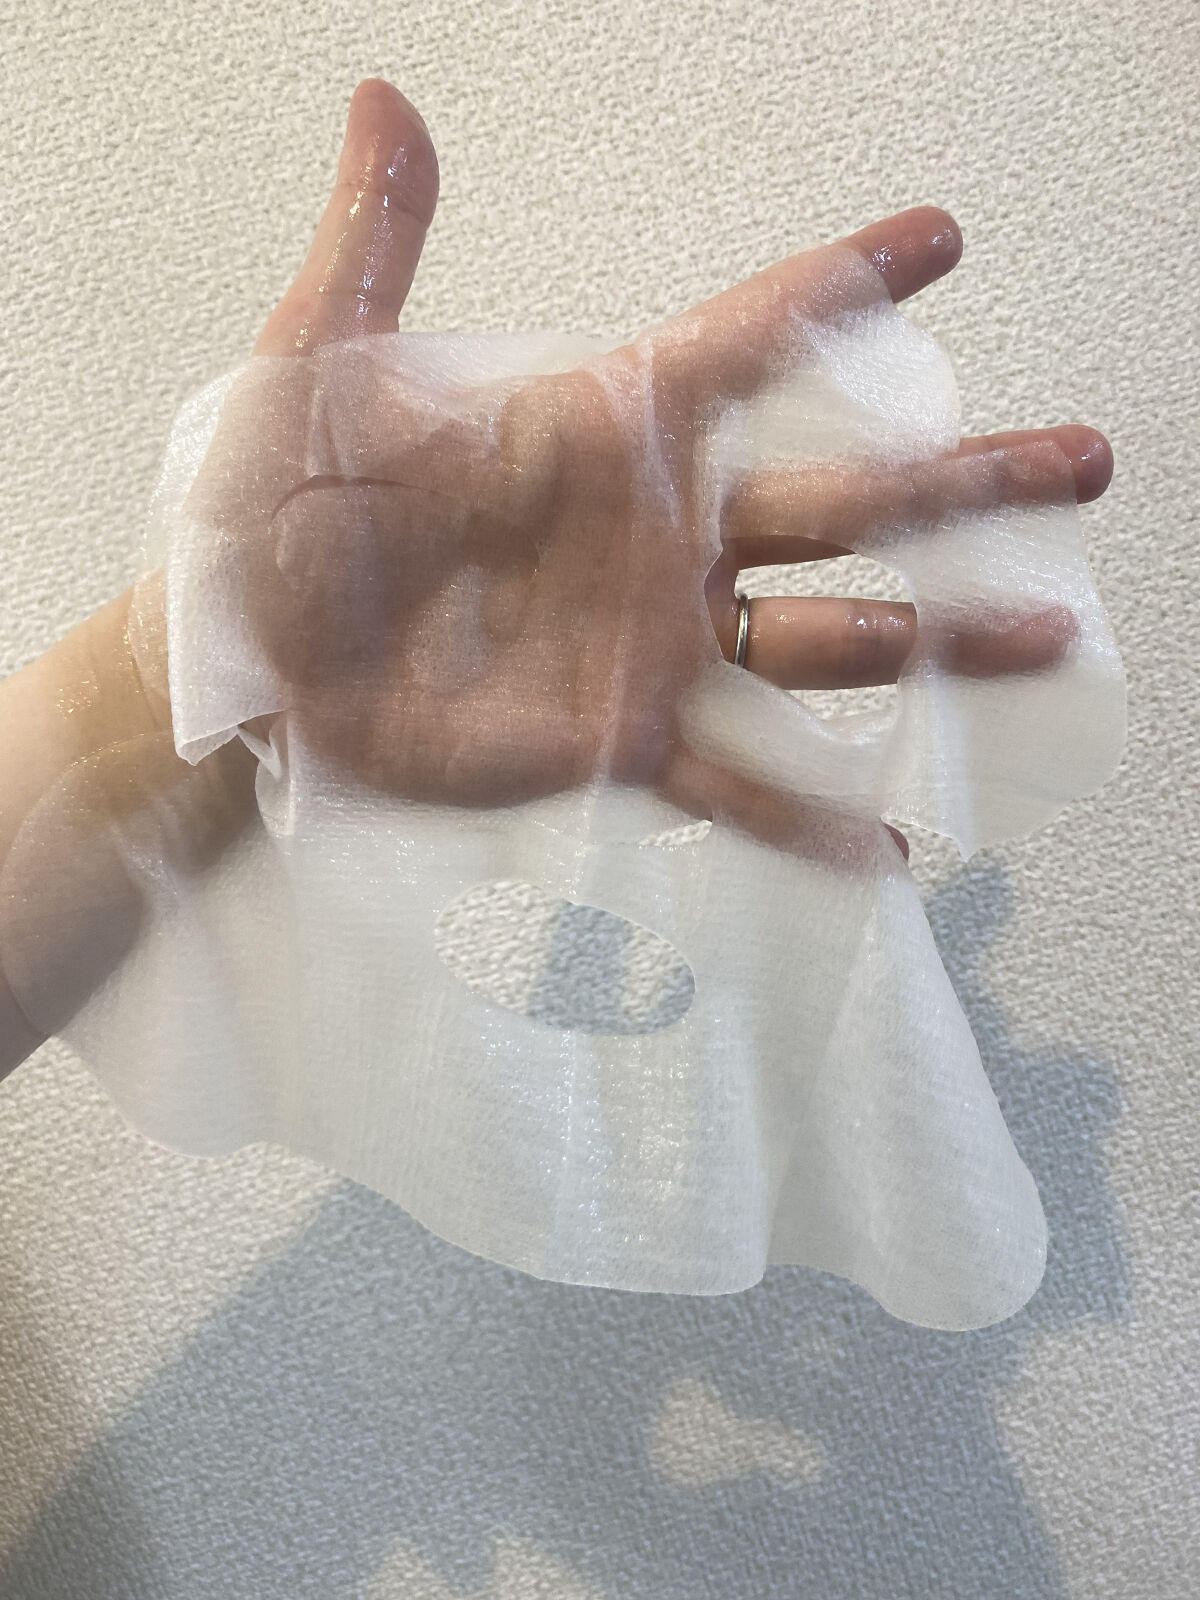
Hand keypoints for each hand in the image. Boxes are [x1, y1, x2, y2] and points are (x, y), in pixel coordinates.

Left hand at [192, 79, 1110, 850]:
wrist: (243, 664)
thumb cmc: (267, 512)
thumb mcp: (317, 369)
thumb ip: (376, 245)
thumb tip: (385, 98)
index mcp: (601, 427)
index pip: (750, 341)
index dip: (846, 289)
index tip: (941, 242)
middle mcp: (655, 534)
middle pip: (844, 498)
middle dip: (966, 480)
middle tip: (1082, 461)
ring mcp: (650, 644)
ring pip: (827, 640)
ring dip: (940, 643)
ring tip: (1046, 638)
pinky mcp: (619, 742)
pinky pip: (737, 784)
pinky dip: (813, 821)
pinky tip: (897, 845)